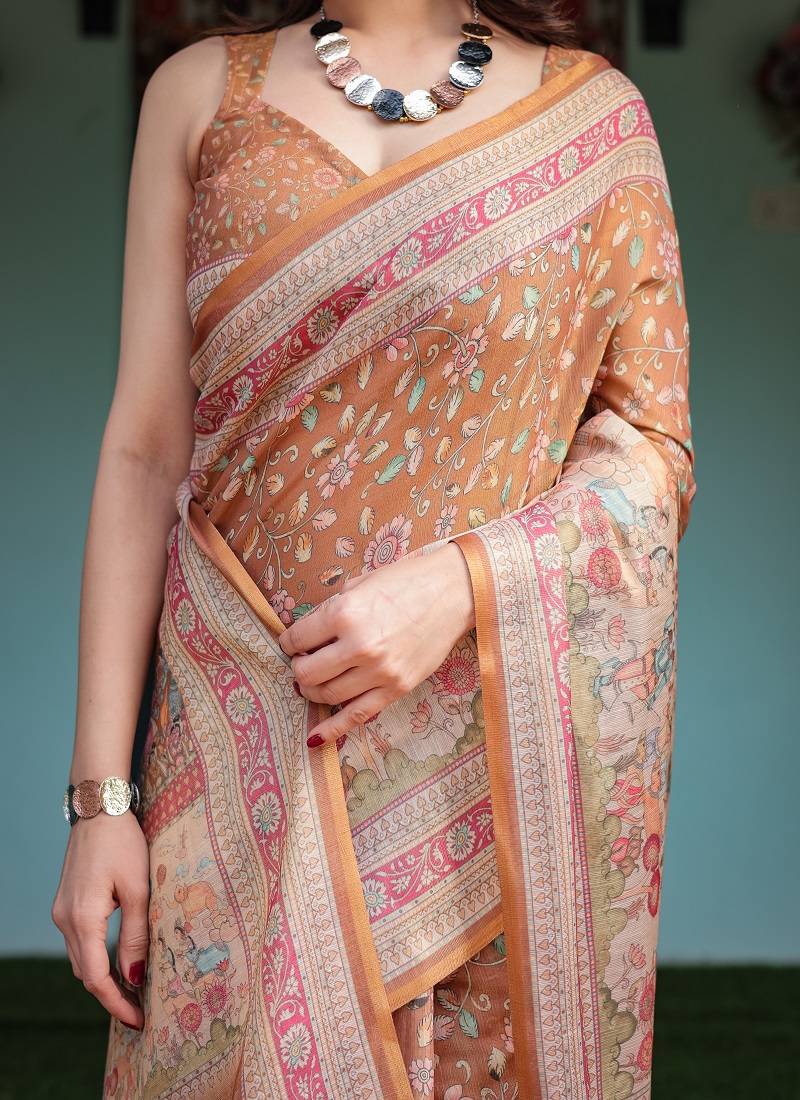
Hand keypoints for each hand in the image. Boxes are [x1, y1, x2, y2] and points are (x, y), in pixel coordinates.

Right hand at [51, 810, 149, 1029]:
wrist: (99, 809)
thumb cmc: (123, 844)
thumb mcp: (138, 889)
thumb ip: (136, 934)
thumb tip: (135, 976)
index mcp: (82, 919)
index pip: (97, 978)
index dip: (117, 1003)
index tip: (139, 1020)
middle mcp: (66, 920)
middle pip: (86, 973)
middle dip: (112, 995)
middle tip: (142, 1009)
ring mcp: (62, 911)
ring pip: (82, 958)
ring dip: (104, 977)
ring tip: (135, 989)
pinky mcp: (67, 902)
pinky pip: (80, 941)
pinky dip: (97, 956)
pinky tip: (118, 959)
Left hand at [278, 541, 474, 745]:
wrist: (454, 592)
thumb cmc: (406, 581)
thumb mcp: (360, 584)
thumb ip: (331, 610)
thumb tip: (307, 634)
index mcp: (345, 613)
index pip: (297, 638)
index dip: (288, 642)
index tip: (292, 642)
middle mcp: (359, 646)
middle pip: (307, 672)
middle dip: (298, 668)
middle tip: (302, 661)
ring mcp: (379, 671)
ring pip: (327, 695)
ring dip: (312, 691)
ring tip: (314, 682)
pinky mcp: (397, 688)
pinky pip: (357, 715)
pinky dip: (333, 729)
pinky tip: (316, 738)